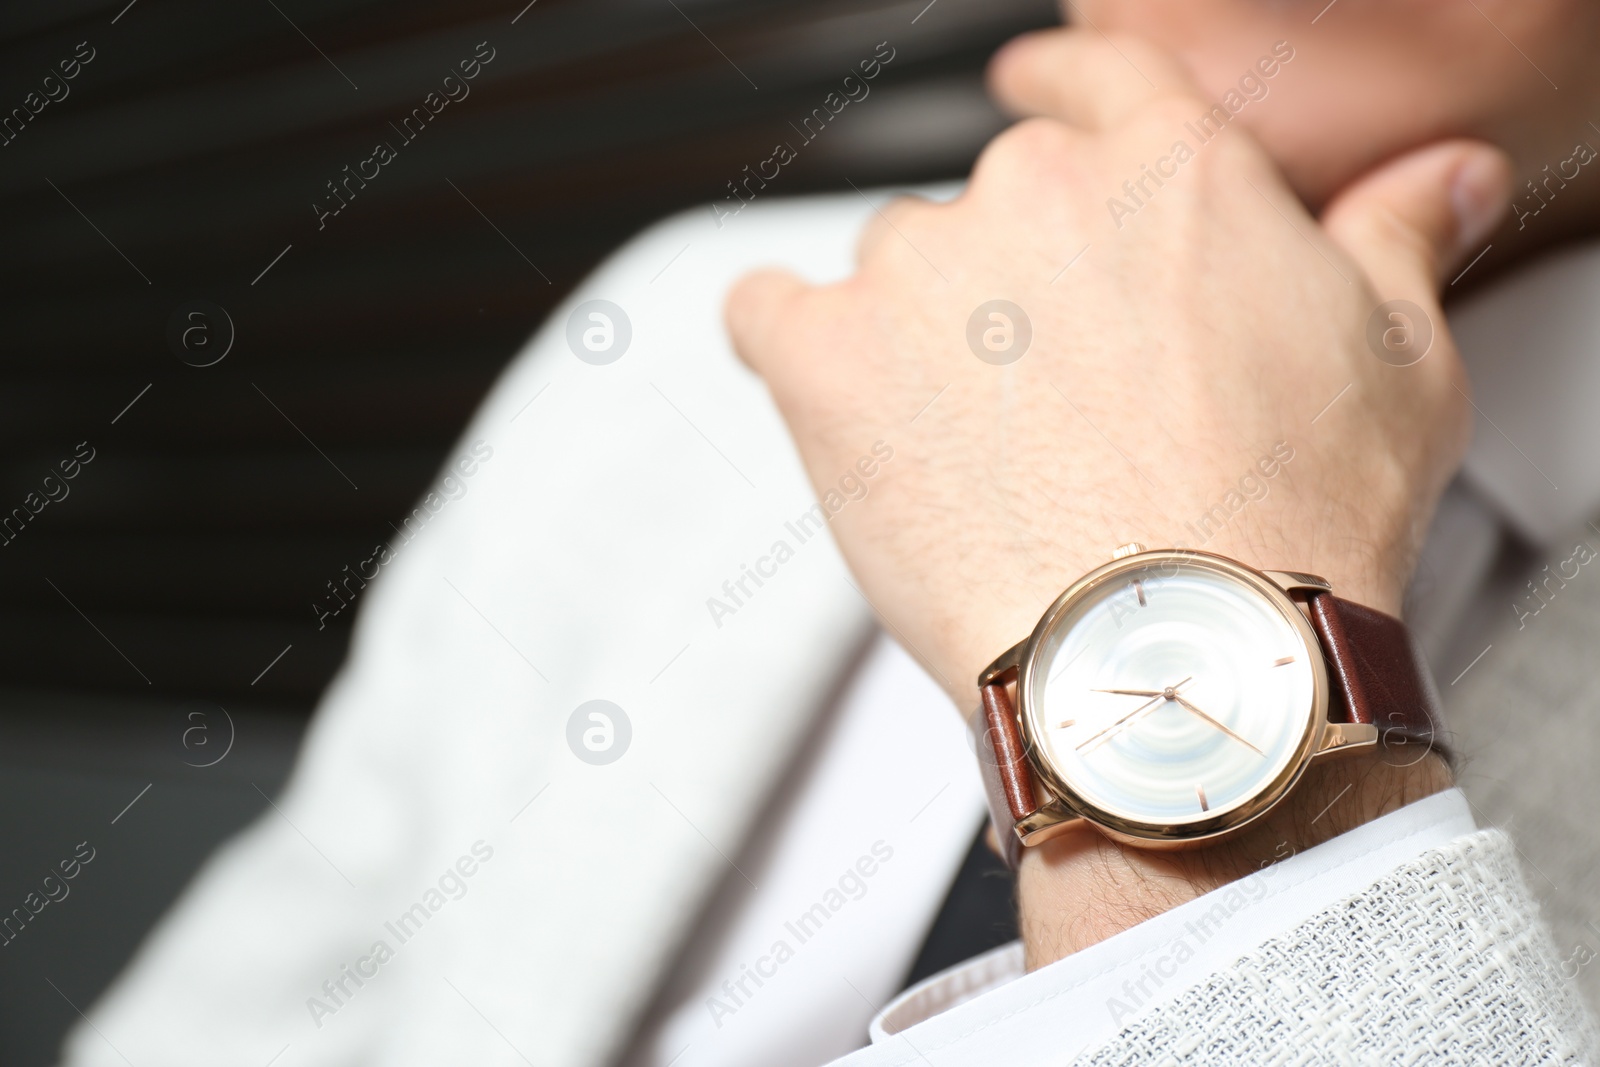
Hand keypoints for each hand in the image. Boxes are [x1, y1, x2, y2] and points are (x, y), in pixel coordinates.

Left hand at [726, 30, 1503, 962]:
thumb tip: (1434, 177)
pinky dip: (791, 349)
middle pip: (995, 205)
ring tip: (979, 451)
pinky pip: (767, 313)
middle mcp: (1030, 195)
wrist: (1171, 657)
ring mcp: (916, 273)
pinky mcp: (824, 359)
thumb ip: (1393, 238)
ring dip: (919, 337)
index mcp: (1164, 170)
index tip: (1039, 115)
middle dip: (1016, 284)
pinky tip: (841, 408)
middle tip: (1057, 398)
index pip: (1094, 84)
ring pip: (894, 270)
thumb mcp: (1400, 362)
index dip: (1063, 103)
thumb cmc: (1286, 527)